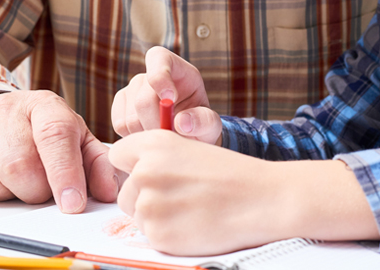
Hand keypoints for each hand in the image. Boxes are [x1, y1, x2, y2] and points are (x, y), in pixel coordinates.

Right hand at [0, 89, 120, 210]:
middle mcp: (6, 107)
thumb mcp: (77, 142)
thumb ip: (96, 166)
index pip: (54, 136)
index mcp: (45, 106)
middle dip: (34, 191)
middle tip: (40, 189)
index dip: (64, 174)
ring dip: (6, 194)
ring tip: (16, 182)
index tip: (72, 204)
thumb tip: (109, 192)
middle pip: (17, 164)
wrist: (1, 112)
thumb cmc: (45, 132)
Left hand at [109, 132, 379, 255]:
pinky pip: (150, 236)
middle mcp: (145, 171)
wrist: (262, 199)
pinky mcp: (157, 234)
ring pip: (136, 214)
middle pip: (124, 190)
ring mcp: (149, 204)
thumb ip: (155, 156)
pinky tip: (192, 223)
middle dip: (144, 196)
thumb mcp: (190, 148)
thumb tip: (130, 172)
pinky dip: (168, 234)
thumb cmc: (231, 173)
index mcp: (154, 144)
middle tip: (179, 196)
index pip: (117, 155)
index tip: (148, 174)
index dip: (132, 166)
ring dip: (156, 215)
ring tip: (190, 208)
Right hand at [112, 47, 221, 143]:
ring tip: (164, 135)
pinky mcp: (119, 108)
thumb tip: (182, 122)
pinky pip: (120, 126)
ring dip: (148, 134)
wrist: (186, 136)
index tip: (171, 99)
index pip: (158, 59)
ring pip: (130, 118)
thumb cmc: (199, 123)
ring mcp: (130, 91)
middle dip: (157, 124)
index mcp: (174, 67)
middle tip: (172, 137)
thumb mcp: (210, 124)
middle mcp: (147, 76)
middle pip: (143, 100)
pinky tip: (150, 135)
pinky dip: (135, 137)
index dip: (160, 78)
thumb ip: (203, 121)